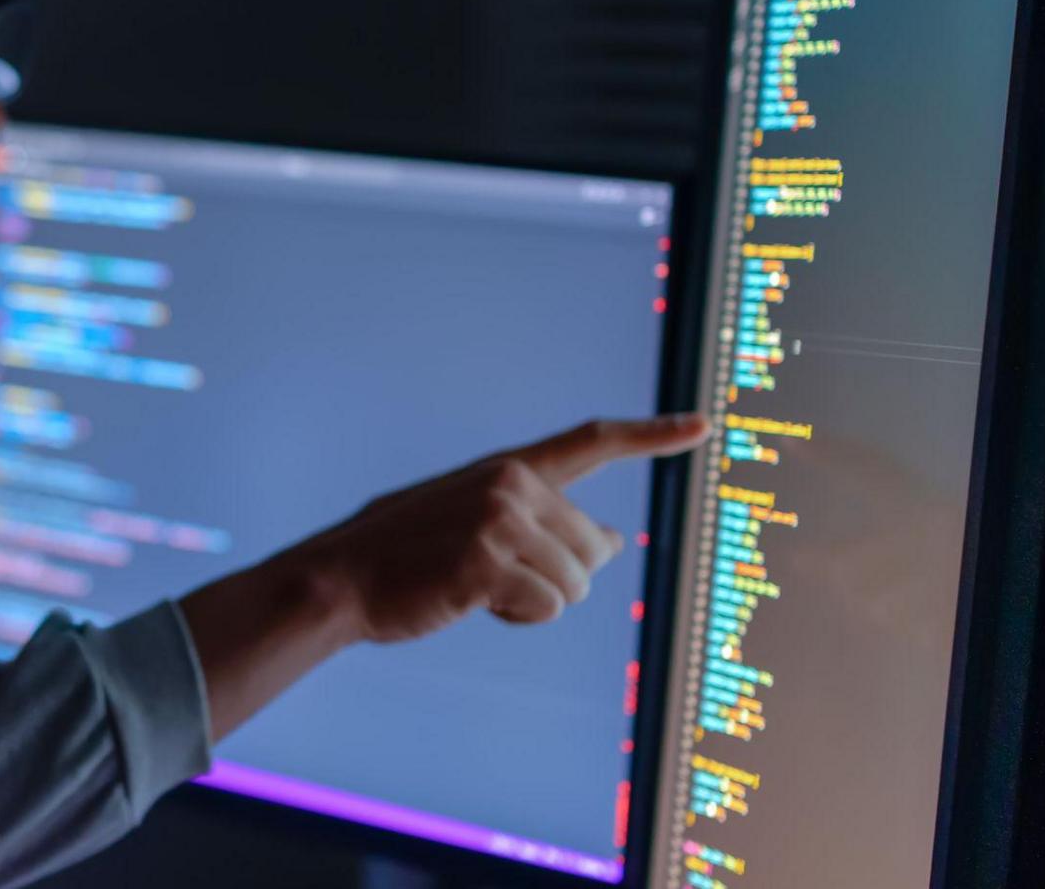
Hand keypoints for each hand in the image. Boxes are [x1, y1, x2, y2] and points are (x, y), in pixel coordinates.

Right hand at [302, 415, 710, 643]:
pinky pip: (545, 608)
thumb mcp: (479, 527)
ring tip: (474, 588)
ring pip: (575, 586)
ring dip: (533, 603)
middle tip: (493, 578)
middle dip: (557, 579)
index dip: (652, 435)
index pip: (590, 442)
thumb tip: (615, 543)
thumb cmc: (409, 558)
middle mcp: (510, 484)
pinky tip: (469, 602)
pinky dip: (516, 619)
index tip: (704, 425)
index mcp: (508, 468)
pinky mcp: (486, 562)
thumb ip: (545, 526)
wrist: (340, 580)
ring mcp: (498, 520)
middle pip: (592, 550)